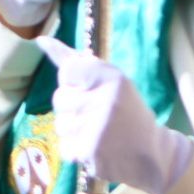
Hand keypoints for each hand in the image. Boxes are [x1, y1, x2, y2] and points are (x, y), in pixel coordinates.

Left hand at [35, 37, 192, 193]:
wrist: (152, 153)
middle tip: (98, 114)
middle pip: (59, 98)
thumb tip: (40, 40)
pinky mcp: (90, 151)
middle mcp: (106, 99)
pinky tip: (96, 148)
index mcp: (112, 76)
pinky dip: (76, 150)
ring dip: (73, 131)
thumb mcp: (108, 79)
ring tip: (97, 132)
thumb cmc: (125, 110)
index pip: (67, 70)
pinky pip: (64, 146)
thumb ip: (73, 60)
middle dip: (72, 108)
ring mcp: (97, 126)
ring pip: (60, 124)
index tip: (91, 89)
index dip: (73, 82)